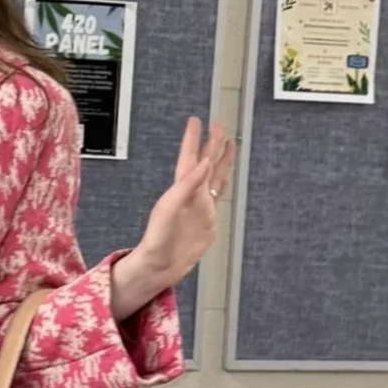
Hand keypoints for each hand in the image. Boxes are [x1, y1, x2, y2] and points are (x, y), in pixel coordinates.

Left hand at [110, 119, 234, 319]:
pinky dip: (224, 184)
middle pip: (205, 163)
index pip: (189, 158)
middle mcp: (191, 195)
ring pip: (215, 177)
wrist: (161, 265)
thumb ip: (186, 186)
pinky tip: (226, 178)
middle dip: (212, 143)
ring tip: (229, 144)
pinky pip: (219, 196)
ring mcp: (200, 207)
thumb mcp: (169, 210)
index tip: (197, 121)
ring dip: (221, 160)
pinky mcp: (208, 221)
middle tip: (219, 125)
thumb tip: (203, 164)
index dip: (193, 140)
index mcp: (180, 189)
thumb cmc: (158, 240)